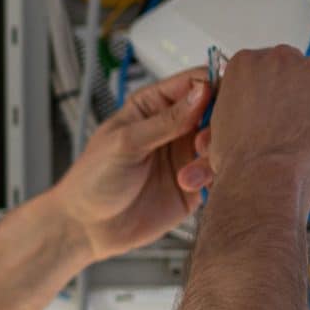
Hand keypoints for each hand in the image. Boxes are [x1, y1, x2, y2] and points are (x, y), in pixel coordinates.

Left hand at [47, 67, 211, 261]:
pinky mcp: (196, 185)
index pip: (196, 82)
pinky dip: (216, 176)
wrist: (88, 228)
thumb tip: (202, 92)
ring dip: (214, 153)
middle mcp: (175, 127)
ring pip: (222, 142)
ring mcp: (187, 155)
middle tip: (202, 142)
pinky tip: (193, 185)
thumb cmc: (93, 179)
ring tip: (191, 171)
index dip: (213, 87)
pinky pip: (220, 174)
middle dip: (218, 124)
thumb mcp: (125, 143)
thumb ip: (166, 120)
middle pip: (218, 111)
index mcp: (154, 105)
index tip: (217, 103)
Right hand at [173, 47, 309, 207]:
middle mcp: (283, 59)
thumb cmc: (241, 164)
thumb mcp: (225, 126)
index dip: (285, 103)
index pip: (275, 76)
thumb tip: (266, 117)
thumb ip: (247, 110)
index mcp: (248, 63)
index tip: (288, 122)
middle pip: (308, 83)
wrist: (262, 179)